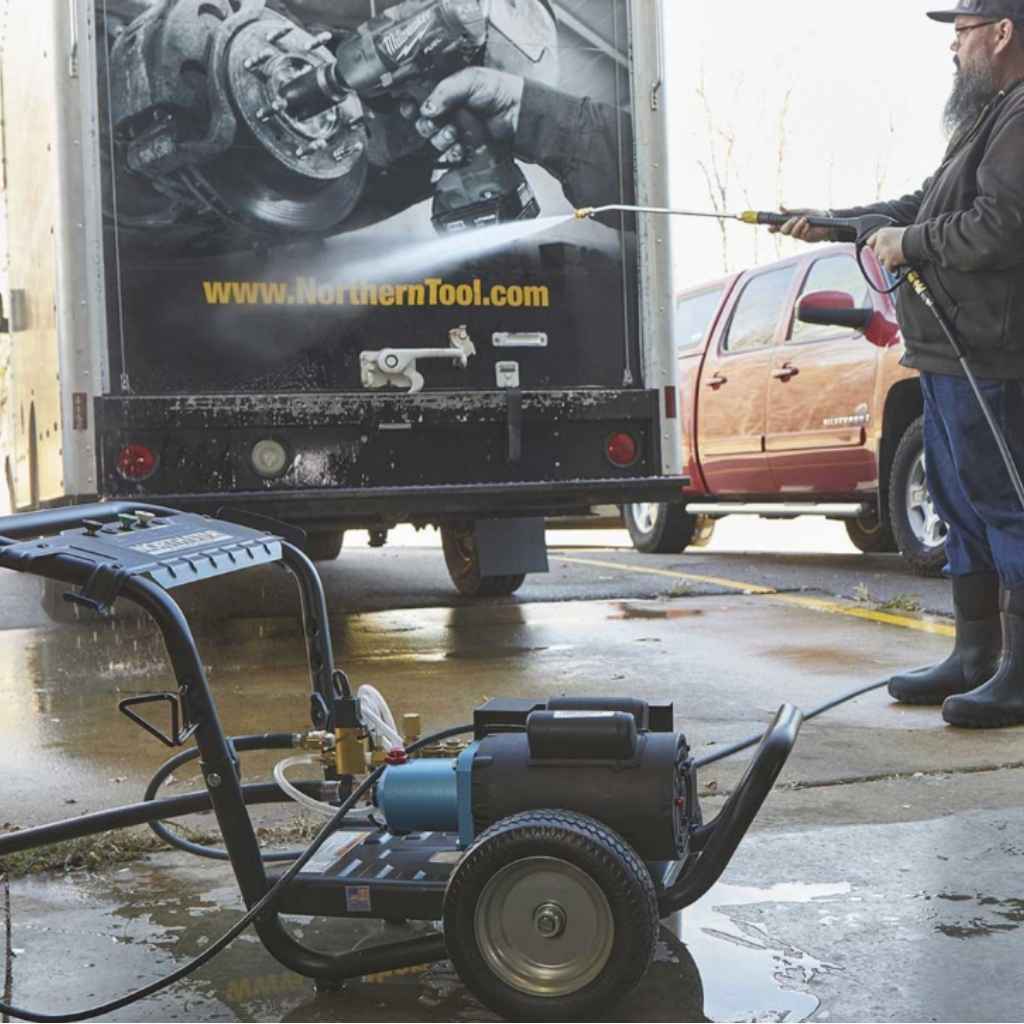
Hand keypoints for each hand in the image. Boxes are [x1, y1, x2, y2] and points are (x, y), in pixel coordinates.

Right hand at [410, 68, 525, 163]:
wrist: (519, 114)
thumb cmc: (499, 90)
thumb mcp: (470, 80)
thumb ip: (445, 91)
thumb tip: (426, 108)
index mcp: (446, 91)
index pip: (419, 99)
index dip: (411, 106)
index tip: (410, 110)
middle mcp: (448, 111)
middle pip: (424, 123)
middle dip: (428, 125)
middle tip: (437, 122)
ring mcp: (456, 130)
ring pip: (435, 140)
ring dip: (442, 138)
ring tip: (454, 133)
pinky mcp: (465, 147)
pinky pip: (450, 155)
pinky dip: (452, 153)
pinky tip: (460, 147)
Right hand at [770, 207, 831, 243]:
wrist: (827, 220)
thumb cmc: (814, 214)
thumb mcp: (802, 211)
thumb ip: (791, 211)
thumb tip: (780, 207)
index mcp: (790, 222)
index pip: (778, 226)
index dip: (772, 227)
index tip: (770, 227)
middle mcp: (793, 229)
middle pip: (783, 231)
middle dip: (787, 225)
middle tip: (794, 218)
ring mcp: (799, 234)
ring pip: (791, 233)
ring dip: (797, 225)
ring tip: (804, 219)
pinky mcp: (805, 238)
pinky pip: (800, 234)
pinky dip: (804, 228)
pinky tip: (808, 224)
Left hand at [866, 227, 907, 271]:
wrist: (918, 239)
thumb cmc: (911, 235)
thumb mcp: (896, 232)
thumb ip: (887, 238)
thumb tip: (882, 247)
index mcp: (882, 233)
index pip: (870, 242)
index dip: (873, 247)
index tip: (874, 251)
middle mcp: (880, 241)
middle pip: (876, 253)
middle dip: (882, 255)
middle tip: (890, 256)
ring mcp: (884, 251)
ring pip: (881, 260)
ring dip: (887, 261)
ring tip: (895, 259)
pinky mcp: (889, 259)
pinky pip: (887, 267)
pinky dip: (891, 268)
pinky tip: (895, 267)